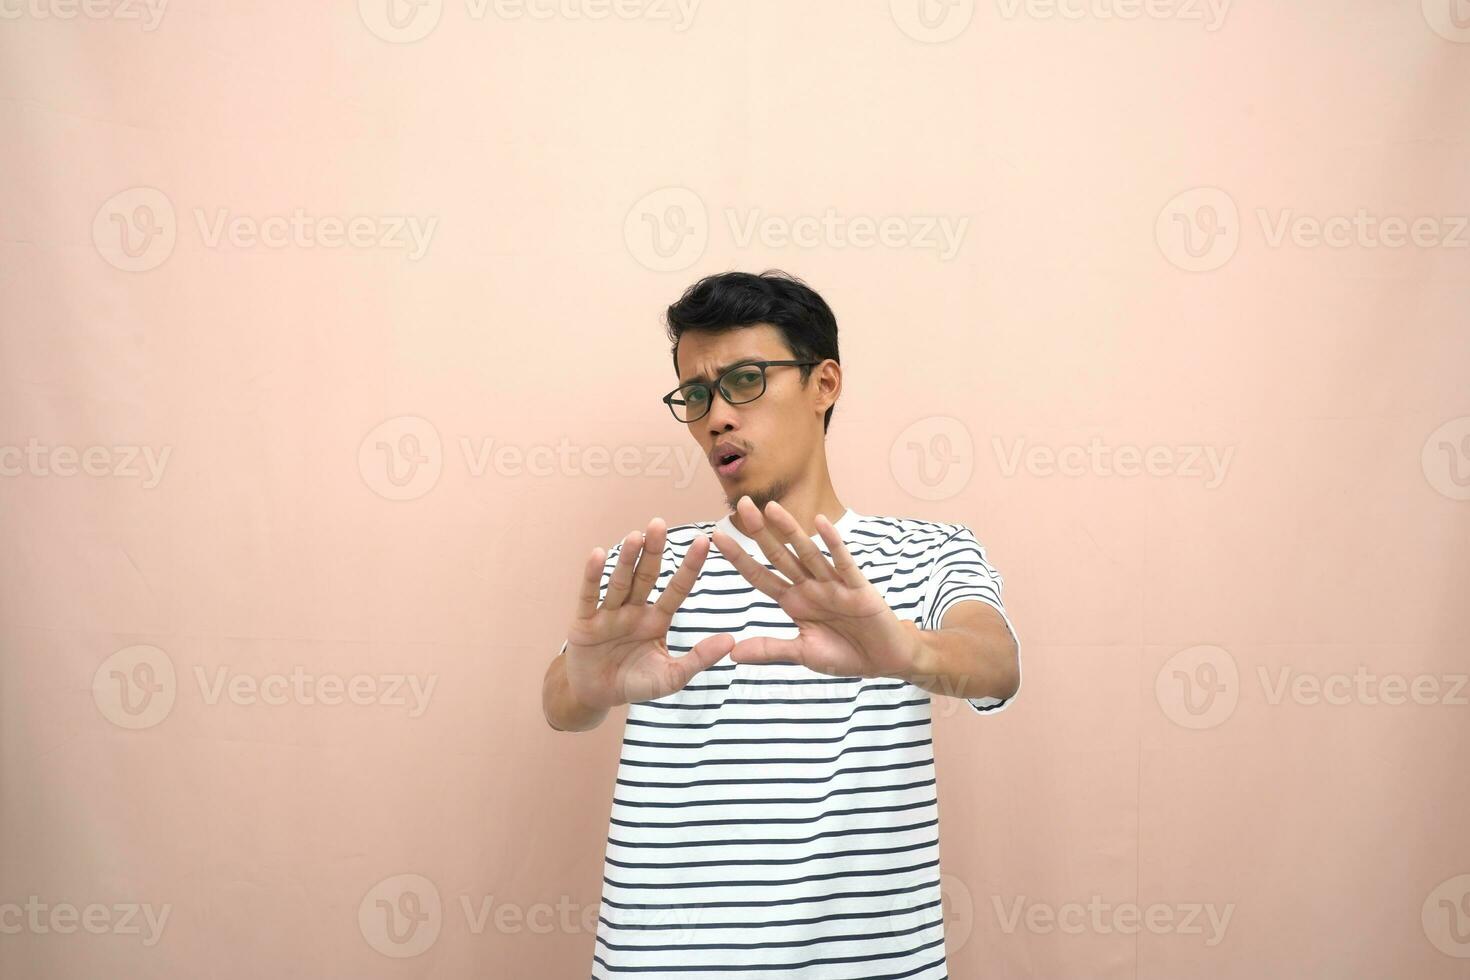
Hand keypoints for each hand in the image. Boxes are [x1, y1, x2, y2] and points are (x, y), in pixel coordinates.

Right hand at [563, 517, 734, 709]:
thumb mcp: (671, 677)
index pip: (676, 589)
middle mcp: (634, 610)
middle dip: (653, 551)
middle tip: (660, 524)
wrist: (596, 696)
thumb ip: (699, 659)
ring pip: (621, 582)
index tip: (704, 541)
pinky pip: (590, 596)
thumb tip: (731, 641)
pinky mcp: (585, 622)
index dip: (689, 566)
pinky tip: (598, 554)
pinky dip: (593, 576)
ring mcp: (609, 614)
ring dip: (628, 559)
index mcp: (657, 620)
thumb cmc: (635, 684)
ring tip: (637, 535)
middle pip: (646, 576)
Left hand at [709, 497, 918, 678]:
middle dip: (760, 532)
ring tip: (771, 507)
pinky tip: (821, 523)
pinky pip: (844, 563)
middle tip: (741, 504)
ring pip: (808, 553)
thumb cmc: (845, 654)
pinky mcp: (858, 588)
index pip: (760, 576)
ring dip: (790, 530)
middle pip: (780, 555)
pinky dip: (833, 544)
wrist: (884, 660)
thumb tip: (732, 653)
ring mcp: (834, 584)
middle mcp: (810, 586)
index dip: (739, 557)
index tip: (716, 537)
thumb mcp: (803, 654)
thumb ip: (770, 650)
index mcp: (794, 601)